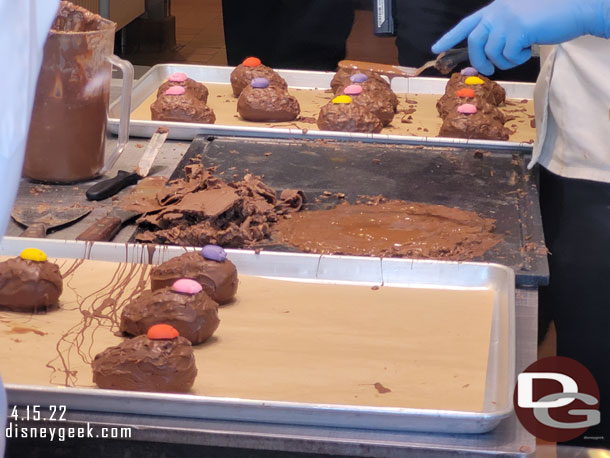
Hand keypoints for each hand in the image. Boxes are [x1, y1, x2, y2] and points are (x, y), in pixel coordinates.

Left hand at [431, 0, 609, 74]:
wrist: (574, 9)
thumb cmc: (548, 17)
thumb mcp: (518, 20)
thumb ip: (500, 32)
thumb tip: (483, 56)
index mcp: (495, 9)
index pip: (467, 24)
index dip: (449, 37)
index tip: (436, 49)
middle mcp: (497, 13)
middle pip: (474, 42)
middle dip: (478, 60)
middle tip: (487, 70)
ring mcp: (506, 20)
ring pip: (491, 52)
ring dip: (503, 61)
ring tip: (519, 52)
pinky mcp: (517, 29)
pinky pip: (507, 56)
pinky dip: (516, 59)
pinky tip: (528, 49)